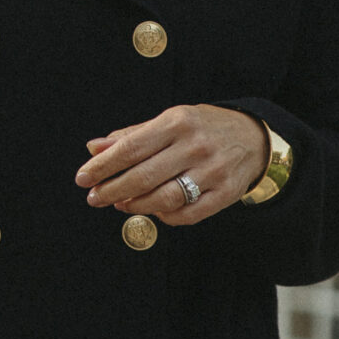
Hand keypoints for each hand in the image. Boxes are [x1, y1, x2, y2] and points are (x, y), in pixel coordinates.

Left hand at [77, 105, 267, 223]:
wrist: (255, 137)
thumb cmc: (204, 128)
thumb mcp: (170, 121)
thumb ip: (132, 135)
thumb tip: (93, 147)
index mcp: (178, 122)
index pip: (131, 147)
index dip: (103, 165)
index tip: (83, 178)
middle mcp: (196, 146)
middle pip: (144, 176)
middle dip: (112, 190)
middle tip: (94, 197)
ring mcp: (212, 171)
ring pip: (164, 199)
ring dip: (136, 206)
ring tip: (120, 204)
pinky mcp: (225, 194)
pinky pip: (187, 214)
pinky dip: (164, 217)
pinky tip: (153, 210)